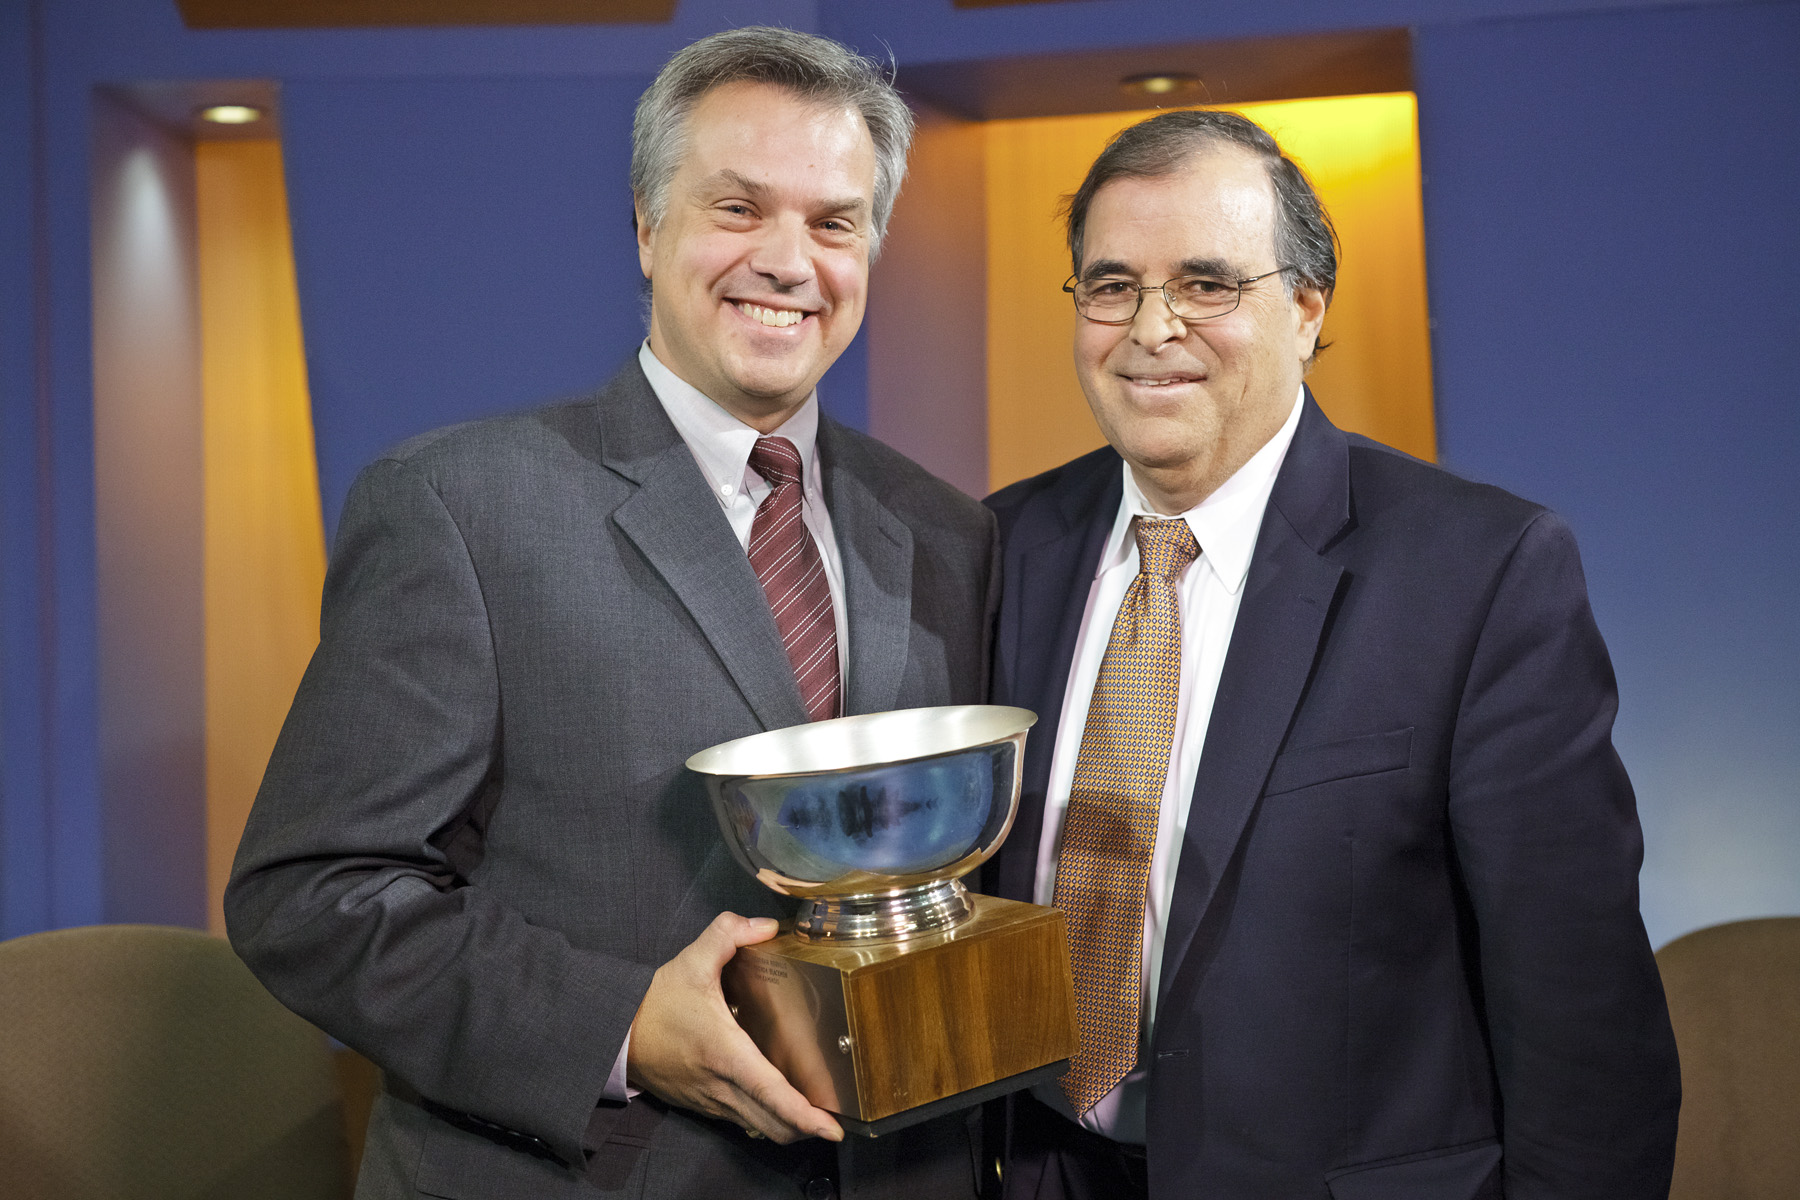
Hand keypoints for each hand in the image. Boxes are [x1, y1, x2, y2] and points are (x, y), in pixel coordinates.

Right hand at [626, 911, 843, 1143]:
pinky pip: (743, 1121)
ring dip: (789, 1127)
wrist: (615, 1034)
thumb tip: (766, 925)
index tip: (832, 1129)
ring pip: (760, 1128)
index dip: (805, 1116)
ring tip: (814, 1114)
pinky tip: (778, 1102)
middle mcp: (723, 1086)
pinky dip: (766, 1119)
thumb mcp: (692, 960)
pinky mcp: (704, 1106)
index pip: (771, 1093)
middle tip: (834, 1121)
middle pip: (774, 1125)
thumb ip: (729, 934)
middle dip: (808, 1129)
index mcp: (726, 1053)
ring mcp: (712, 1102)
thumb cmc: (655, 1003)